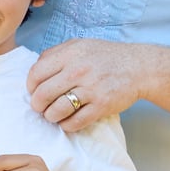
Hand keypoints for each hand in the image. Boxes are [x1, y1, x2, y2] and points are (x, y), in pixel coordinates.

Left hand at [27, 38, 144, 130]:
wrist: (138, 67)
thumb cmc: (106, 56)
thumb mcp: (79, 45)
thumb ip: (56, 53)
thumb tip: (36, 68)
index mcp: (69, 54)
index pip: (36, 73)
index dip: (30, 86)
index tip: (33, 91)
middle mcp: (77, 71)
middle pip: (43, 94)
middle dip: (37, 104)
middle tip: (40, 107)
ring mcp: (90, 89)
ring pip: (57, 110)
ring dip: (50, 116)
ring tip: (52, 115)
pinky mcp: (102, 106)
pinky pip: (75, 122)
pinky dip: (67, 125)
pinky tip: (67, 122)